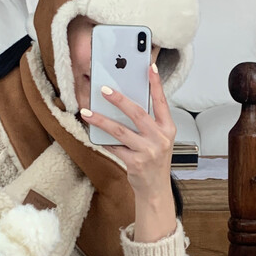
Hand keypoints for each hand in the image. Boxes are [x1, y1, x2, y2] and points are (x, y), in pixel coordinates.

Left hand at [82, 63, 175, 201]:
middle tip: (104, 89)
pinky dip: (102, 139)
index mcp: (168, 129)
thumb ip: (148, 123)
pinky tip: (92, 133)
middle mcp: (160, 139)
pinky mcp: (135, 163)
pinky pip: (114, 147)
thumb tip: (124, 102)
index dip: (156, 84)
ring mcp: (148, 151)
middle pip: (138, 114)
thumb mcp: (158, 139)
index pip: (162, 102)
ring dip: (101, 120)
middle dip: (120, 99)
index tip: (149, 68)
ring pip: (120, 131)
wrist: (155, 188)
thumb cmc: (155, 159)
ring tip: (87, 112)